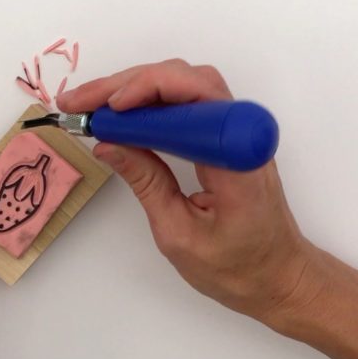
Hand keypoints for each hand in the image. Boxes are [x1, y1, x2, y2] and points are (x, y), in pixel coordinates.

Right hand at [57, 59, 322, 320]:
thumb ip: (146, 184)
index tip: (104, 109)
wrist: (280, 277)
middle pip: (184, 81)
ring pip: (184, 86)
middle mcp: (242, 134)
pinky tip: (120, 114)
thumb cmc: (237, 268)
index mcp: (237, 159)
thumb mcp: (179, 234)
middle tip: (78, 102)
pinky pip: (187, 105)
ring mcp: (237, 132)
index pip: (193, 99)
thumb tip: (108, 144)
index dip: (146, 91)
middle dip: (126, 86)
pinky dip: (150, 104)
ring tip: (91, 105)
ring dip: (135, 89)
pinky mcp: (226, 138)